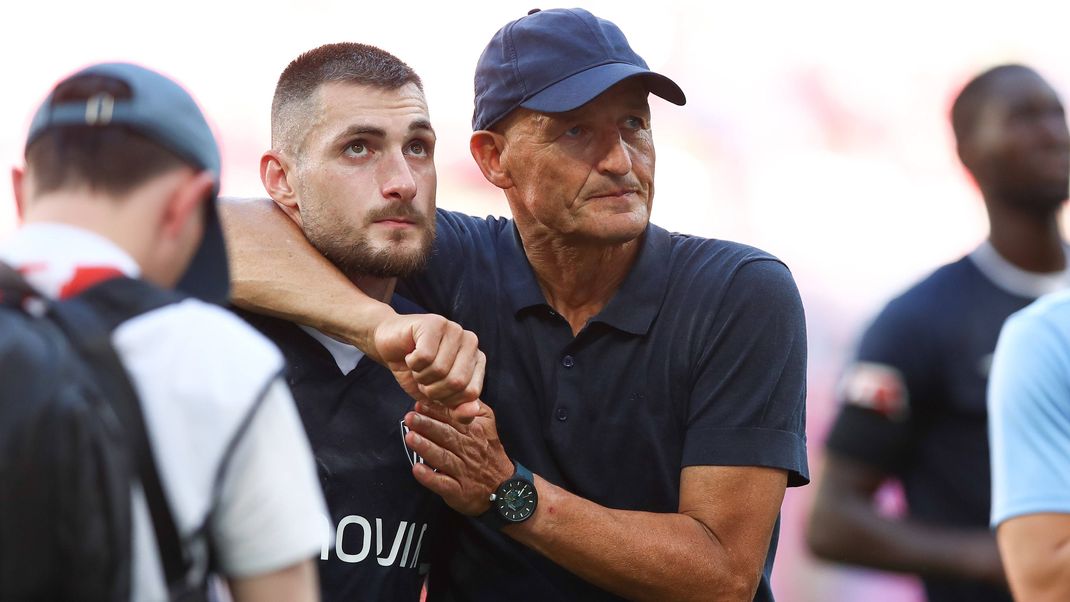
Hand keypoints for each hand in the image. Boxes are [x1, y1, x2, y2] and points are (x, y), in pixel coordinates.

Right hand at [373, 313, 484, 420]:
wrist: (390, 347)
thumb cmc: (416, 371)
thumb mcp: (437, 397)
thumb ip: (457, 408)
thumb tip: (473, 411)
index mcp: (477, 360)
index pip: (471, 393)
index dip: (447, 399)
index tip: (435, 388)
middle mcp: (471, 342)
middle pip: (456, 382)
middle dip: (432, 389)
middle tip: (423, 377)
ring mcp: (454, 329)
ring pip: (439, 369)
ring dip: (420, 375)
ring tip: (417, 365)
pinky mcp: (434, 322)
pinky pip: (424, 357)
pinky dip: (412, 363)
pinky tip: (410, 354)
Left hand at [404, 400, 514, 515]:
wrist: (505, 487)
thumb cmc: (489, 452)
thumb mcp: (488, 424)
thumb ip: (473, 407)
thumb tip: (457, 391)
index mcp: (474, 432)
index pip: (453, 419)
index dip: (436, 412)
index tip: (419, 405)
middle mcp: (468, 450)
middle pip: (447, 436)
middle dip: (427, 426)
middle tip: (410, 418)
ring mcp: (463, 471)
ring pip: (443, 457)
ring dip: (426, 448)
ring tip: (410, 438)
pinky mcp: (459, 491)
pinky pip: (443, 483)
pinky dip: (430, 477)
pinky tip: (417, 470)